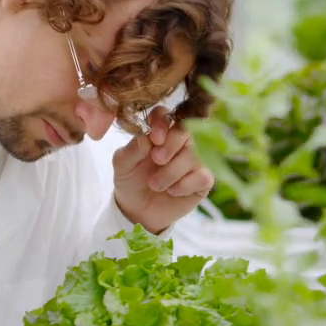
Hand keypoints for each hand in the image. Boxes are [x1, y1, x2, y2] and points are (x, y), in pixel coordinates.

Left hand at [112, 108, 213, 234]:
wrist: (138, 210)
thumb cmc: (130, 181)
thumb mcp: (122, 166)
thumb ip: (131, 150)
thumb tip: (145, 138)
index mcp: (159, 132)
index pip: (165, 115)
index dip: (162, 123)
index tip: (155, 138)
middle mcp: (179, 141)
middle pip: (186, 131)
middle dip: (171, 145)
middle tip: (156, 160)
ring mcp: (194, 159)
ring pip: (194, 155)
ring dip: (172, 172)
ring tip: (155, 185)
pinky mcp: (203, 179)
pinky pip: (202, 176)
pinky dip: (185, 185)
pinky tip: (172, 191)